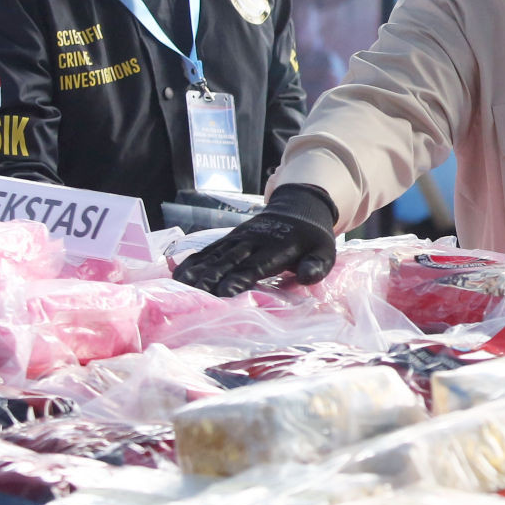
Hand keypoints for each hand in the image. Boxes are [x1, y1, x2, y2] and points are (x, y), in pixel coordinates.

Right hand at [172, 184, 337, 295]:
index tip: (225, 292)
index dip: (239, 278)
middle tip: (195, 296)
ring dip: (198, 272)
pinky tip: (179, 276)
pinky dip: (193, 262)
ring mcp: (238, 239)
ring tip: (181, 288)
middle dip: (211, 278)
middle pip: (229, 261)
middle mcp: (253, 242)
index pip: (255, 266)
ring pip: (215, 256)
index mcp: (277, 248)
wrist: (298, 208)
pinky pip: (208, 250)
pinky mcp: (229, 239)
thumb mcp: (325, 251)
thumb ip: (317, 265)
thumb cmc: (311, 239)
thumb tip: (307, 278)